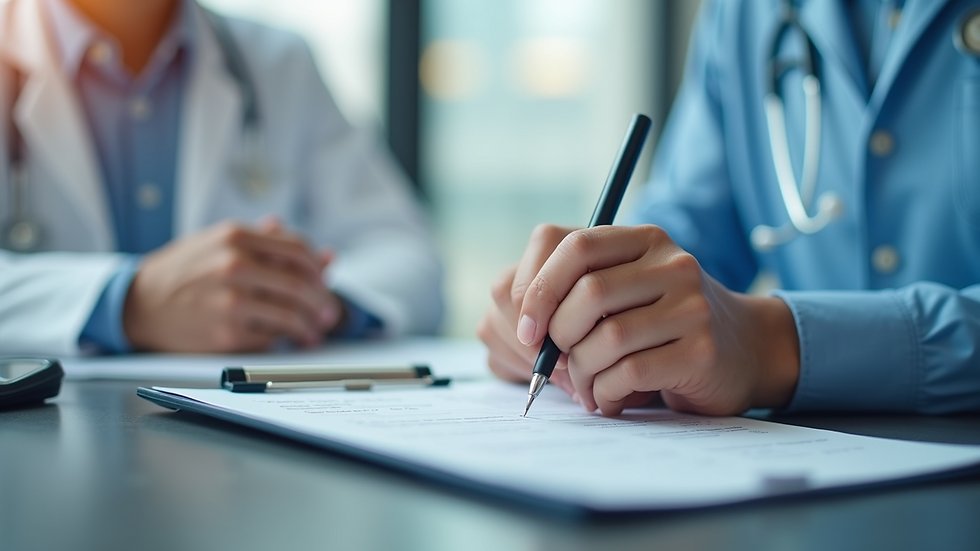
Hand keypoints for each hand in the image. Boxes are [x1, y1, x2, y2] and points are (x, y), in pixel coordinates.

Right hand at [124, 221, 342, 352]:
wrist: (138, 302)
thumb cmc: (185, 271)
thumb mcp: (220, 242)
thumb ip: (270, 243)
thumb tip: (325, 256)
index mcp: (236, 237)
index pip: (298, 250)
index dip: (318, 269)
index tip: (324, 281)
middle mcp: (235, 265)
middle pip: (300, 286)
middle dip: (322, 303)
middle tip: (329, 313)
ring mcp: (230, 300)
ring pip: (290, 315)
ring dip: (310, 327)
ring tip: (313, 332)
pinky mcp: (226, 332)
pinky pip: (269, 338)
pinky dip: (282, 339)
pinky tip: (286, 340)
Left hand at [480, 223, 799, 415]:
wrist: (742, 350)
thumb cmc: (660, 324)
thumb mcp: (620, 292)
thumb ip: (572, 294)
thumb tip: (520, 327)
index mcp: (642, 239)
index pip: (573, 245)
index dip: (538, 288)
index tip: (526, 329)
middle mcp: (672, 263)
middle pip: (587, 293)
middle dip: (558, 338)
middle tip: (557, 364)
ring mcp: (691, 304)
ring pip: (606, 338)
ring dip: (581, 373)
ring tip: (585, 387)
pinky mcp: (700, 349)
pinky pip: (630, 373)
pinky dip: (605, 393)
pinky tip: (609, 399)